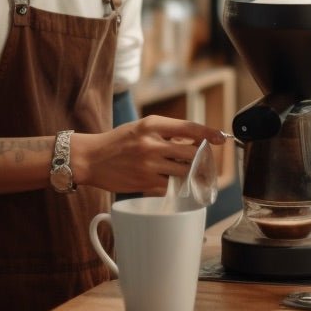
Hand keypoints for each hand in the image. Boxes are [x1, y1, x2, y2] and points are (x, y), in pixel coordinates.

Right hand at [73, 117, 227, 194]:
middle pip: (191, 152)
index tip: (221, 138)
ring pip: (183, 171)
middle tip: (206, 161)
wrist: (90, 159)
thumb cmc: (117, 142)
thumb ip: (165, 132)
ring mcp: (148, 164)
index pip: (188, 127)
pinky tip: (177, 184)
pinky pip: (170, 186)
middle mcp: (151, 143)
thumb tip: (194, 140)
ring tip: (195, 174)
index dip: (208, 133)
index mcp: (151, 125)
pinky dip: (177, 185)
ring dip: (192, 174)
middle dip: (202, 158)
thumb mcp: (140, 128)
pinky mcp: (144, 182)